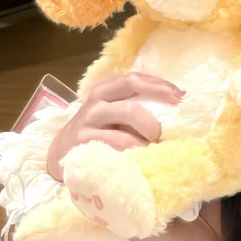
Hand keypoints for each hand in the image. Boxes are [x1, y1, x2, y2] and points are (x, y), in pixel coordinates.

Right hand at [47, 73, 182, 183]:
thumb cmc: (96, 131)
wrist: (59, 152)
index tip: (181, 96)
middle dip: (153, 121)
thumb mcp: (112, 114)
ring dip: (144, 140)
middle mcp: (96, 104)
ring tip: (153, 150)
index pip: (134, 79)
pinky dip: (131, 154)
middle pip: (131, 105)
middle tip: (164, 134)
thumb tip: (175, 113)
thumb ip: (135, 109)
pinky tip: (139, 160)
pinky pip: (113, 149)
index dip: (159, 85)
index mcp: (106, 91)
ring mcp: (87, 125)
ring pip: (123, 128)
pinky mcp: (82, 146)